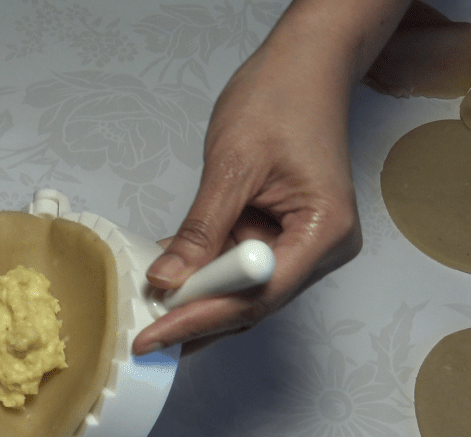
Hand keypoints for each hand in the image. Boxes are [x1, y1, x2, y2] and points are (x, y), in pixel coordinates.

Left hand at [131, 10, 369, 355]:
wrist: (306, 65)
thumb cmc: (282, 98)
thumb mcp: (232, 165)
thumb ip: (200, 229)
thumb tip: (168, 279)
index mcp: (324, 231)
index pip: (257, 295)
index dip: (202, 318)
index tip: (157, 334)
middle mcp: (323, 247)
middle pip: (254, 303)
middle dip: (196, 317)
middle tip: (146, 336)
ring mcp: (304, 244)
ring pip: (245, 291)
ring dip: (198, 298)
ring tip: (150, 313)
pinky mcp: (284, 236)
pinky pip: (240, 268)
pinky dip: (206, 274)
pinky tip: (171, 282)